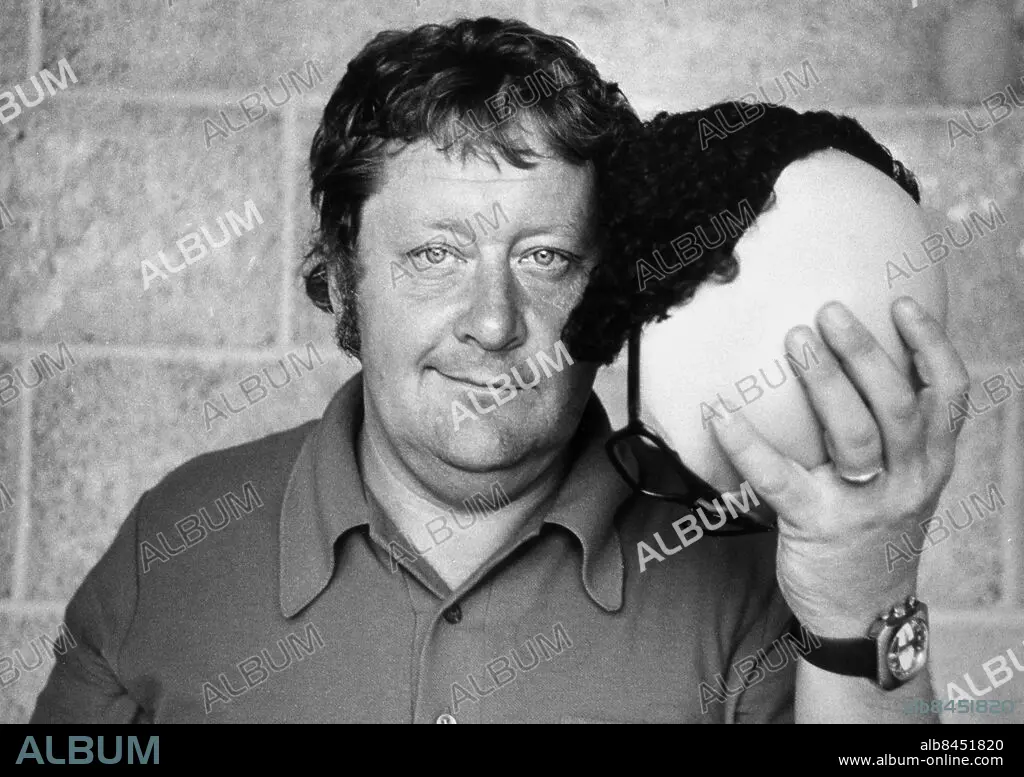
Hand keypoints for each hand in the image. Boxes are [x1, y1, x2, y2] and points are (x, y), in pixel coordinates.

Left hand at [708, 297, 968, 637]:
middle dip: (865, 353)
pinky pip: (778, 478)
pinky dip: (746, 442)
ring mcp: (864, 504)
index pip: (949, 394)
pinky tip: (720, 411)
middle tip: (829, 312)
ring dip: (825, 381)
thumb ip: (895, 433)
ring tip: (795, 338)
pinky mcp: (816, 525)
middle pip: (897, 405)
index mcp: (932, 461)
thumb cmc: (874, 530)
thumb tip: (858, 362)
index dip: (931, 344)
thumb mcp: (904, 481)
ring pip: (854, 433)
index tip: (902, 303)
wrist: (861, 612)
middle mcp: (908, 479)